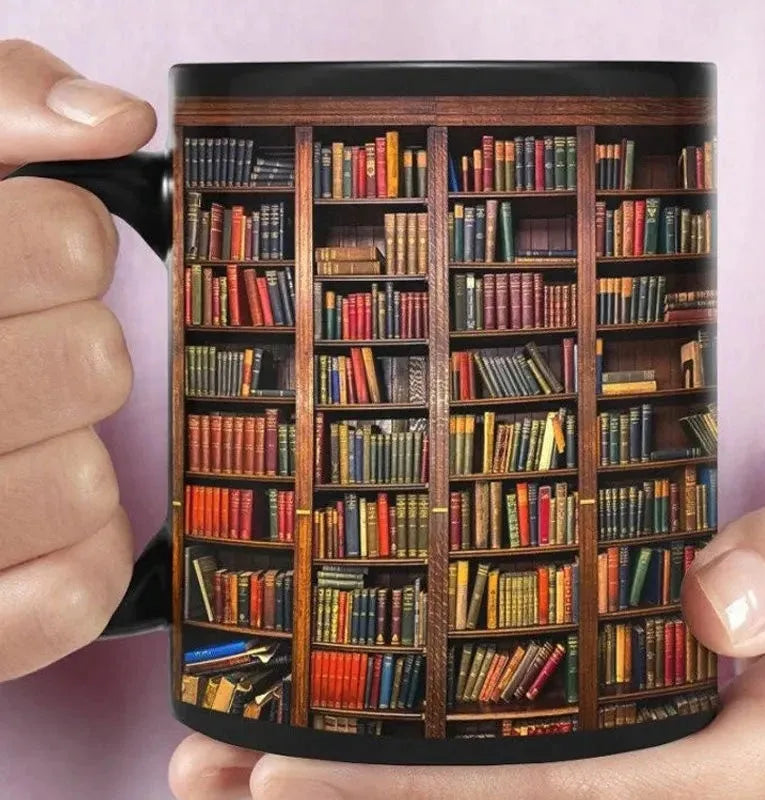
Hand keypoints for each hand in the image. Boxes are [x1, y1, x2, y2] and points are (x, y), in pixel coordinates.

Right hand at [0, 39, 154, 679]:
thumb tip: (116, 122)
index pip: (68, 241)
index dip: (64, 242)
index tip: (25, 253)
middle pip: (95, 363)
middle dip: (72, 346)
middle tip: (13, 350)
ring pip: (88, 482)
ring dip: (65, 454)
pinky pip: (75, 591)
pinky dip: (73, 558)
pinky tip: (23, 527)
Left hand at [169, 491, 764, 799]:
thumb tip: (715, 602)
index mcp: (709, 764)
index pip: (526, 782)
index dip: (397, 784)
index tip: (277, 767)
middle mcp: (650, 781)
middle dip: (333, 798)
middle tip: (212, 766)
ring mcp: (626, 769)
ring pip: (476, 798)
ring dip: (349, 788)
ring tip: (231, 766)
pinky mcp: (616, 742)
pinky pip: (506, 766)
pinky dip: (414, 765)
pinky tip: (351, 743)